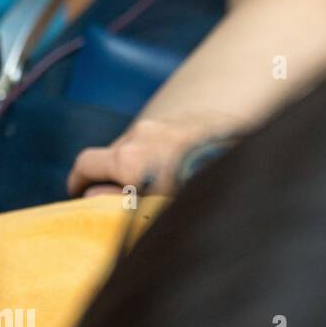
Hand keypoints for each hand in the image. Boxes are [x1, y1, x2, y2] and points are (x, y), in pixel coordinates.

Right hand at [67, 117, 223, 197]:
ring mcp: (164, 124)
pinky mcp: (187, 119)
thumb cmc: (200, 192)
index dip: (77, 180)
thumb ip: (118, 200)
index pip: (85, 163)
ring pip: (138, 145)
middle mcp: (141, 135)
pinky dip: (161, 153)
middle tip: (120, 198)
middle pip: (112, 155)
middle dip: (111, 176)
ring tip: (158, 187)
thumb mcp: (155, 207)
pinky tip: (180, 170)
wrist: (248, 162)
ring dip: (139, 164)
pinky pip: (163, 137)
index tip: (77, 193)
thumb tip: (92, 196)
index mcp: (128, 159)